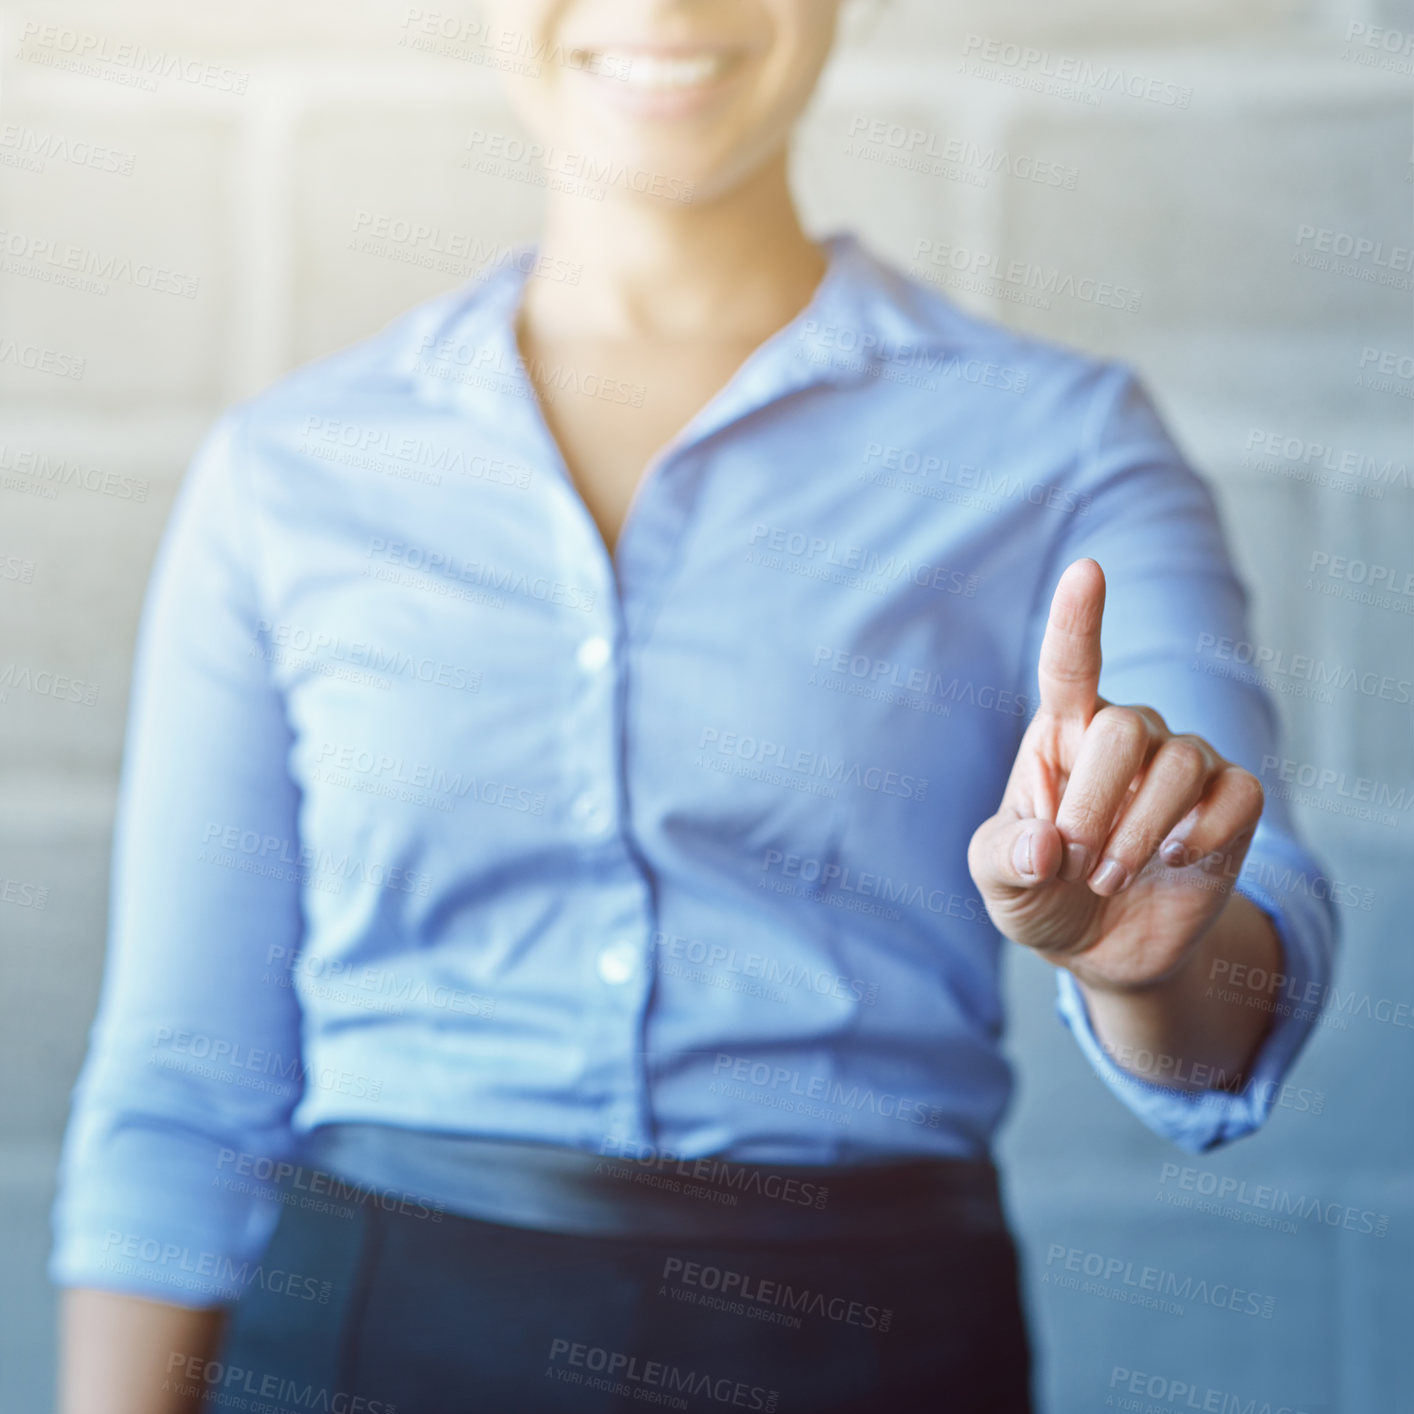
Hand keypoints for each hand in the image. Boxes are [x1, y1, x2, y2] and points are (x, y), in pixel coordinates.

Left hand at [967, 558, 1265, 992]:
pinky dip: (1205, 832)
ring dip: (1140, 832)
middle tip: (1075, 862)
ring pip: (1182, 763)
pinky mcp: (1230, 803)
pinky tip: (1177, 859)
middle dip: (1095, 803)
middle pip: (1126, 728)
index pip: (1072, 663)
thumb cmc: (1041, 891)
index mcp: (1061, 731)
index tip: (1087, 569)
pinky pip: (1238, 795)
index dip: (1079, 618)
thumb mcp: (999, 880)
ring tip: (1108, 879)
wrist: (1102, 945)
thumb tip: (1044, 846)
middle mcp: (1125, 732)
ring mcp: (1182, 763)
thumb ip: (1005, 859)